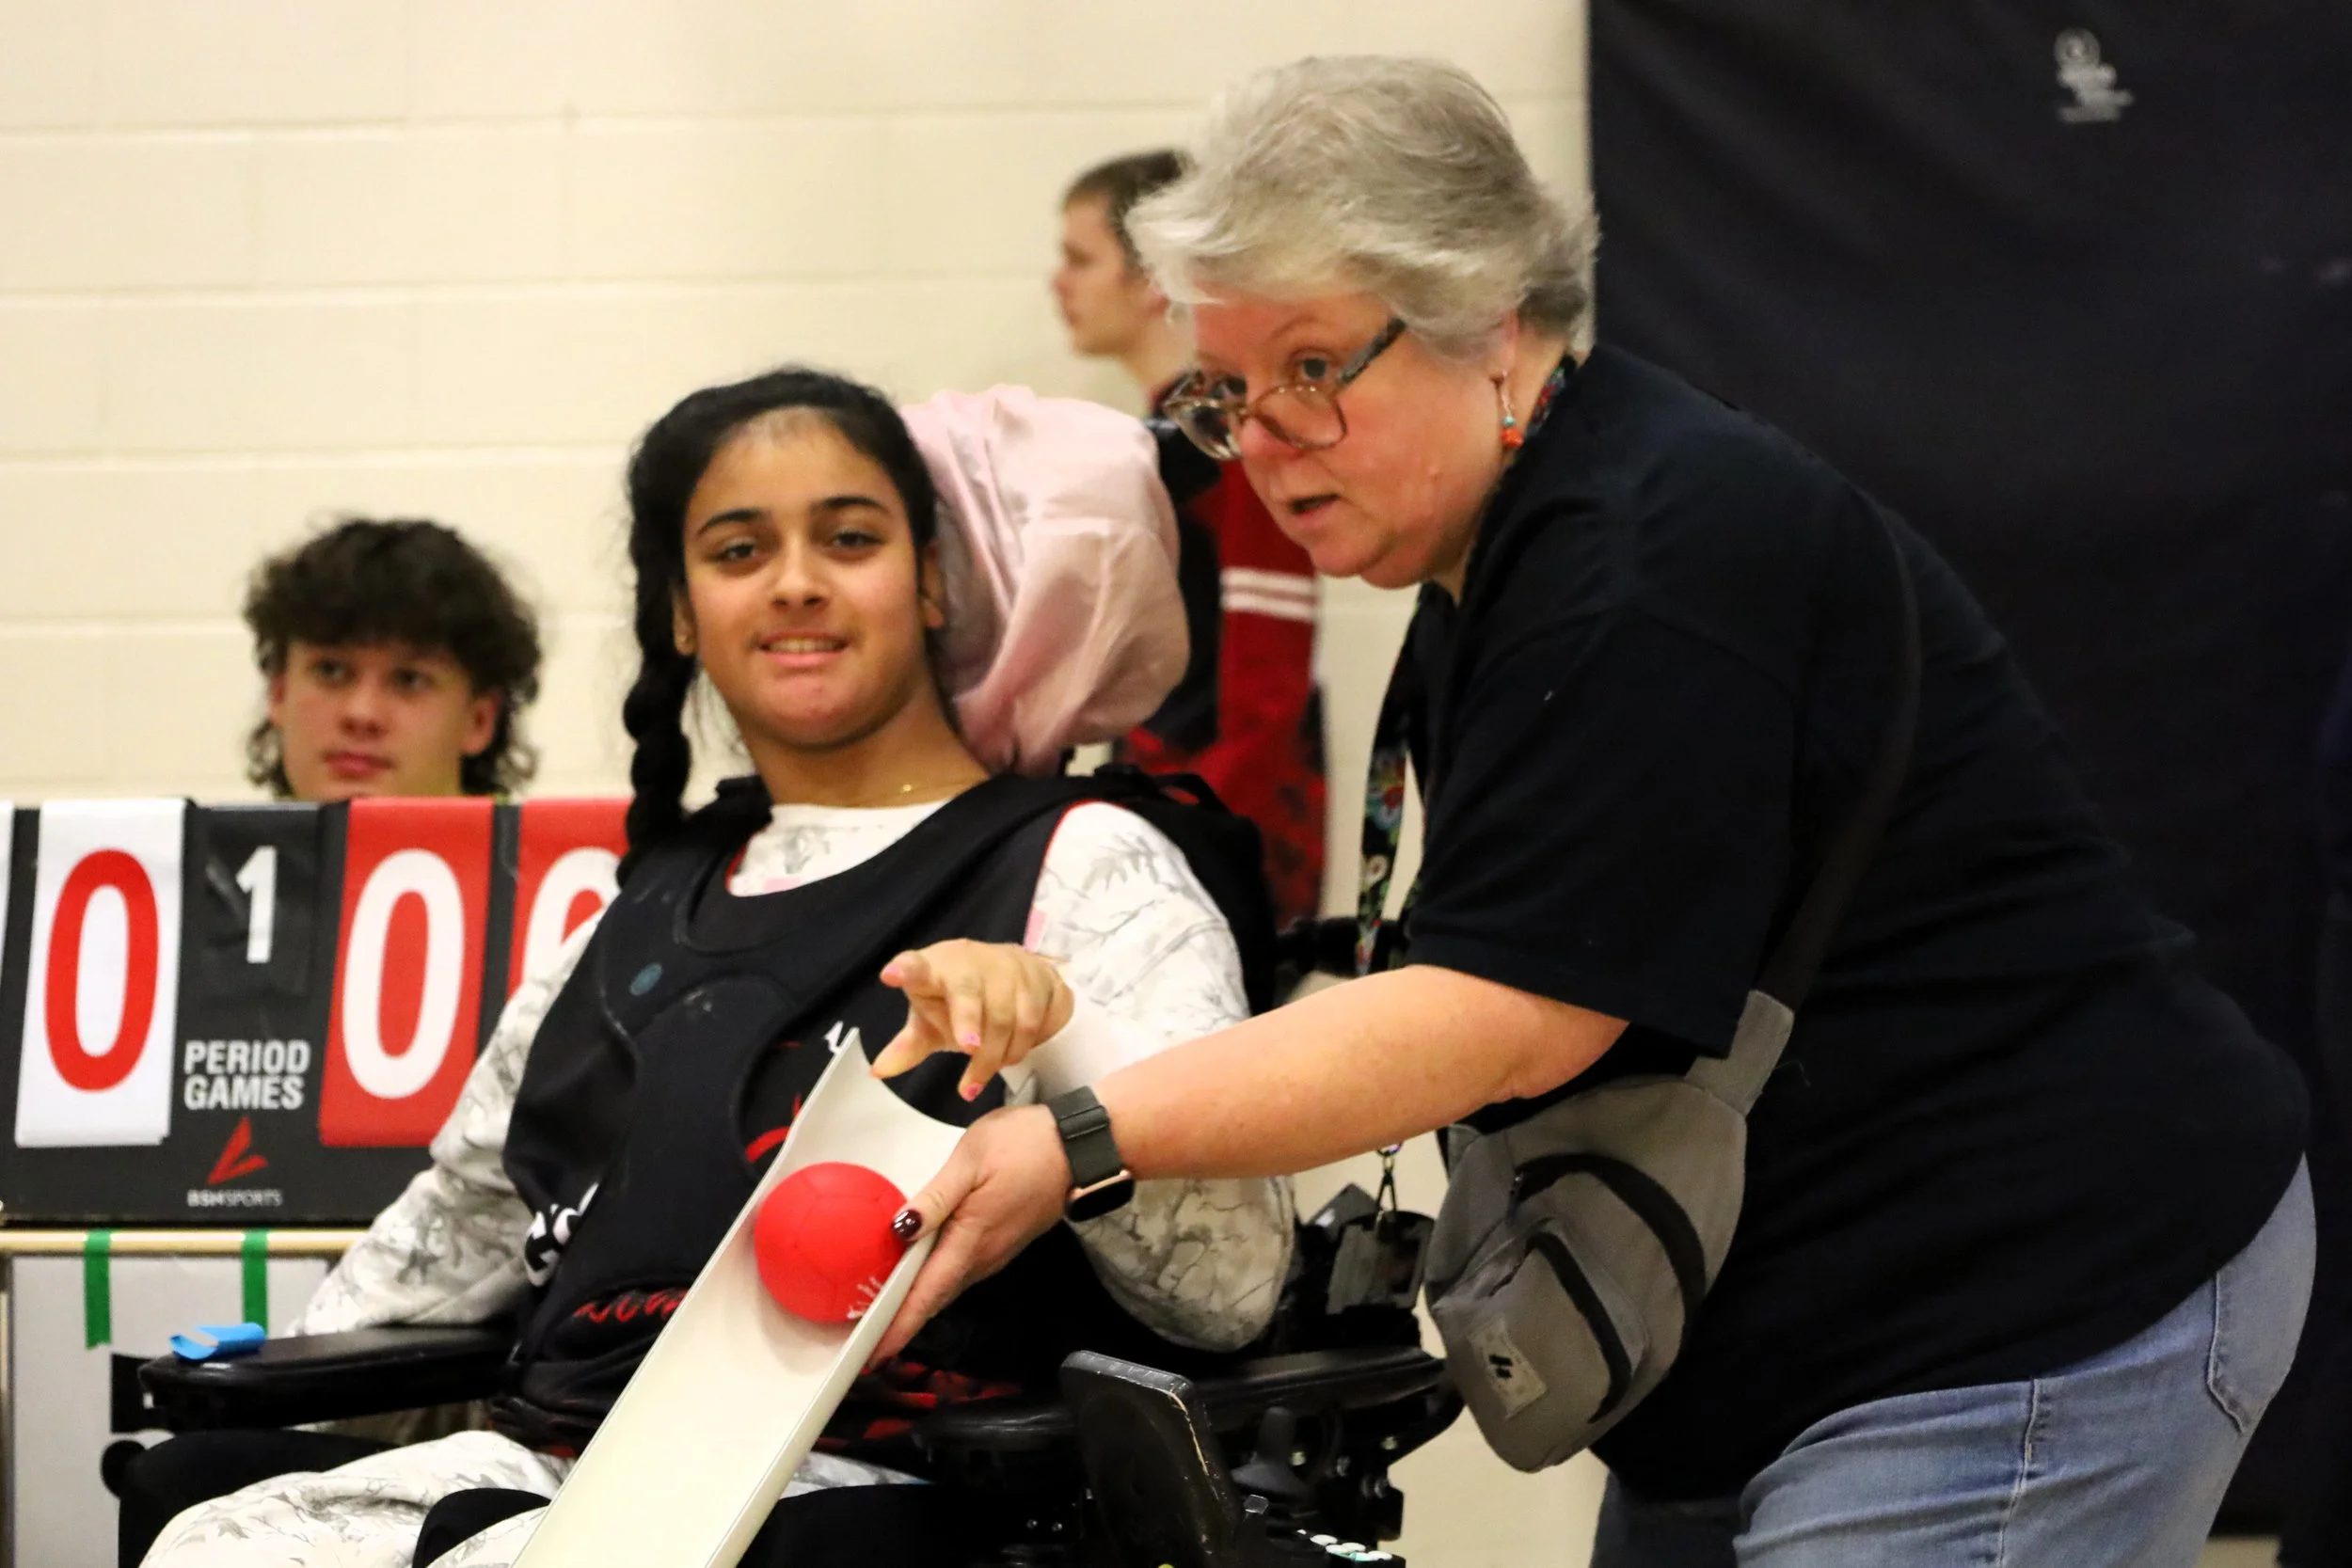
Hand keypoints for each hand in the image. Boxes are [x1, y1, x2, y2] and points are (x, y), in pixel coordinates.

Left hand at [872, 940, 1073, 1100]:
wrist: (1021, 975)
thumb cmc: (962, 1001)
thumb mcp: (933, 1022)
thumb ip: (908, 1047)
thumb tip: (877, 1072)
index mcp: (932, 969)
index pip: (915, 967)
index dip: (905, 970)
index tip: (891, 975)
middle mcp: (967, 963)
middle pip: (966, 992)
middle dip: (967, 1019)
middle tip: (967, 1047)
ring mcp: (1006, 968)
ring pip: (1002, 1017)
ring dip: (990, 1056)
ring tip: (974, 1082)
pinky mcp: (1037, 980)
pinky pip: (1029, 1023)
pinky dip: (1015, 1051)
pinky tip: (1004, 1062)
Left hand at [872, 1104, 1069, 1362]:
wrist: (1079, 1147)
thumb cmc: (1024, 1145)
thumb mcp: (971, 1160)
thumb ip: (936, 1198)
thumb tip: (901, 1228)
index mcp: (971, 1240)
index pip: (928, 1294)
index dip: (899, 1326)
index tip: (873, 1355)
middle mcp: (983, 1257)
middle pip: (935, 1299)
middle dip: (900, 1323)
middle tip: (865, 1342)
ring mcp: (995, 1253)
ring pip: (947, 1287)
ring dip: (916, 1305)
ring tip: (881, 1314)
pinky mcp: (1001, 1243)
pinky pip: (959, 1272)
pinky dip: (933, 1283)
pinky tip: (916, 1275)